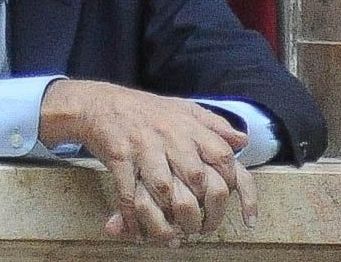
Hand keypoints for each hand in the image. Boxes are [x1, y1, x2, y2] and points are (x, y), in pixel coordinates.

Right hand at [39, 79, 255, 244]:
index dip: (237, 189)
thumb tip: (243, 140)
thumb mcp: (182, 108)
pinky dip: (133, 219)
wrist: (96, 103)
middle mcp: (169, 135)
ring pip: (165, 190)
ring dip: (171, 219)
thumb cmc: (143, 110)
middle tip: (203, 229)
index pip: (223, 157)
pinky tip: (138, 235)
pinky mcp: (118, 156)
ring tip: (176, 236)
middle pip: (197, 179)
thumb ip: (213, 124)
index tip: (244, 217)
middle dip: (204, 211)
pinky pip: (128, 194)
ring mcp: (143, 146)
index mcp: (187, 125)